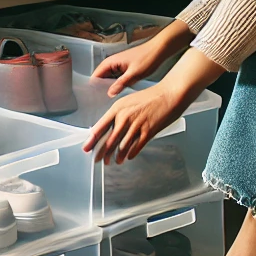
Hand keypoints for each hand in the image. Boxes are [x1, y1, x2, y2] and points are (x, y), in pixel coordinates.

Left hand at [84, 48, 225, 162]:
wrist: (169, 94)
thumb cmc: (149, 97)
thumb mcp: (128, 101)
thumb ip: (118, 114)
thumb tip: (110, 127)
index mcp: (117, 109)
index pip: (100, 127)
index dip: (92, 140)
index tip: (86, 148)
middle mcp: (124, 117)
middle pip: (109, 140)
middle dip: (102, 152)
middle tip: (98, 160)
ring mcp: (136, 125)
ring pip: (122, 146)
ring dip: (117, 156)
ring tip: (115, 161)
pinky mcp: (149, 131)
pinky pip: (137, 146)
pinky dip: (131, 153)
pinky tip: (128, 157)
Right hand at [91, 20, 193, 96]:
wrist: (159, 49)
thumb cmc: (147, 58)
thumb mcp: (134, 74)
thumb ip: (121, 84)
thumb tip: (109, 94)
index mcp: (110, 62)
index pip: (95, 76)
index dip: (93, 87)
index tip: (95, 98)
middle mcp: (111, 63)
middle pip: (100, 78)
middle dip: (100, 88)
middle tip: (102, 102)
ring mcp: (117, 65)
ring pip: (108, 78)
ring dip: (109, 87)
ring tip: (110, 99)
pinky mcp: (123, 68)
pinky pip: (115, 77)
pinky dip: (116, 84)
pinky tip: (120, 92)